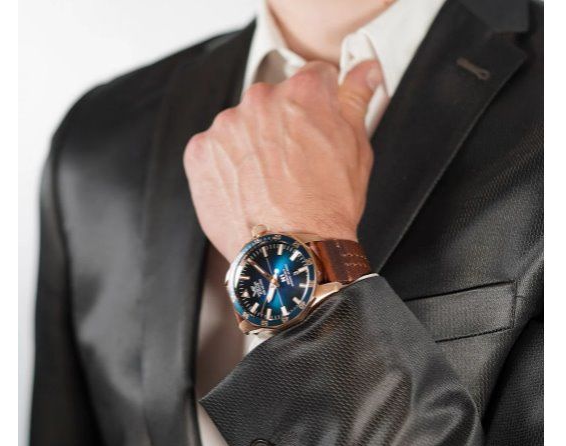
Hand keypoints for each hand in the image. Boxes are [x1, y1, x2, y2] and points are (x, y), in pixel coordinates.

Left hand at [184, 60, 381, 260]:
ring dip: (252, 145)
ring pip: (242, 125)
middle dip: (283, 124)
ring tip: (269, 183)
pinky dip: (227, 166)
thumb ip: (355, 101)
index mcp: (303, 92)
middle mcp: (260, 100)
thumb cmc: (326, 208)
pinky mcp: (200, 152)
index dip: (321, 104)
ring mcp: (226, 126)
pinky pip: (215, 149)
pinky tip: (246, 190)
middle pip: (273, 100)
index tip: (318, 127)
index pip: (314, 77)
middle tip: (295, 165)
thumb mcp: (356, 150)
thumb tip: (364, 72)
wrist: (288, 253)